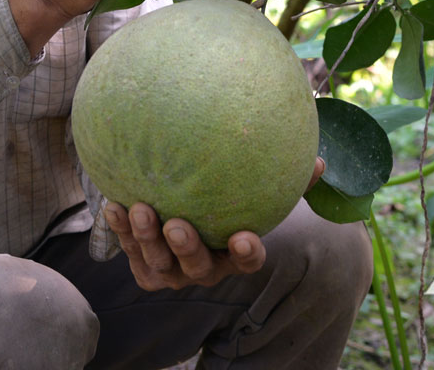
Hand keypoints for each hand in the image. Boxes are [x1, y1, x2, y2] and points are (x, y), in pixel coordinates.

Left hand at [104, 158, 325, 291]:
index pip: (249, 260)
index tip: (245, 236)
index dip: (247, 253)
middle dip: (186, 248)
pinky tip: (113, 206)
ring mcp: (175, 272)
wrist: (184, 215)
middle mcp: (207, 268)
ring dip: (147, 239)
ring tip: (139, 209)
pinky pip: (133, 254)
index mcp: (236, 253)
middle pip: (199, 268)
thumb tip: (320, 161)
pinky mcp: (147, 270)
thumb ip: (289, 179)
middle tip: (176, 223)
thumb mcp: (260, 191)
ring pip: (161, 264)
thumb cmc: (231, 201)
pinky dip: (122, 233)